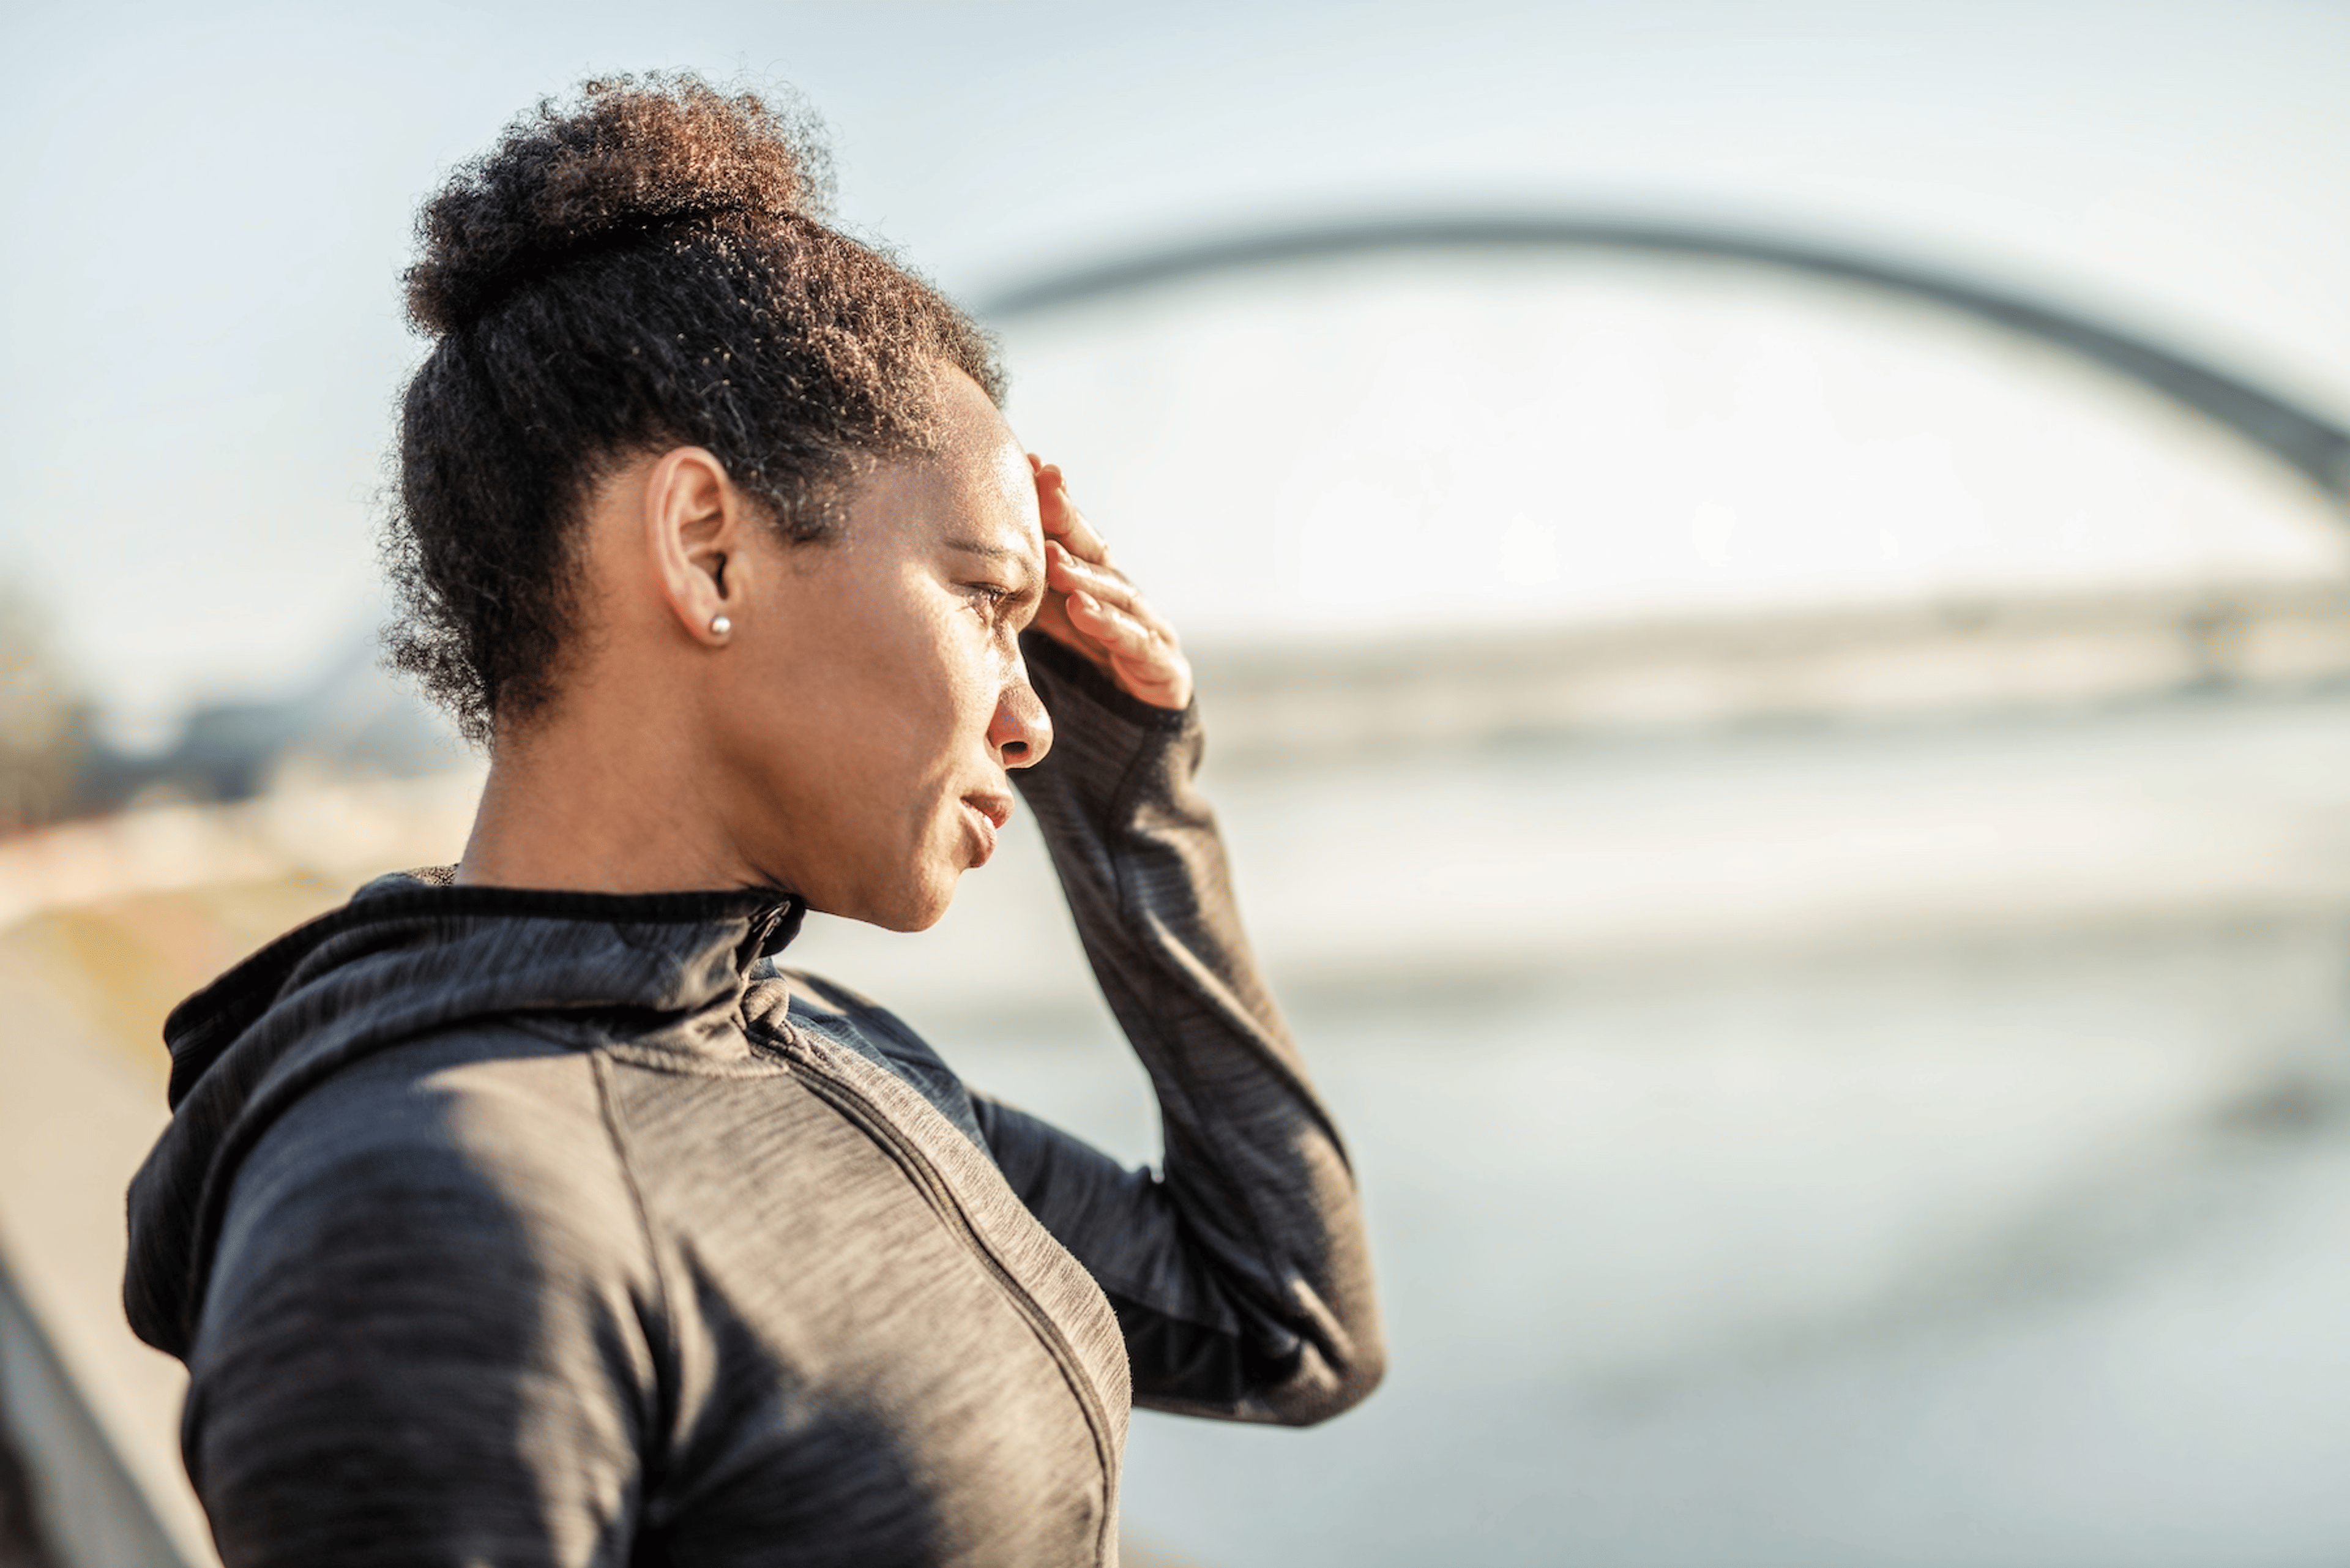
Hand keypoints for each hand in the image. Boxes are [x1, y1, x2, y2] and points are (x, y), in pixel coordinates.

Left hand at [1027, 457, 1192, 710]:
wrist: (1139, 730)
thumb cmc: (1088, 669)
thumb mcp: (1048, 628)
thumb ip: (1021, 597)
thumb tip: (959, 565)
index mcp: (1094, 584)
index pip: (1072, 535)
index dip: (1054, 501)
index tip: (1030, 463)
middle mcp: (1123, 597)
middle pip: (1094, 551)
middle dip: (1070, 517)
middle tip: (1045, 485)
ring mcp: (1147, 628)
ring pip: (1115, 591)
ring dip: (1083, 572)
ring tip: (1051, 558)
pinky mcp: (1162, 665)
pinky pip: (1133, 640)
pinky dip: (1108, 623)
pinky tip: (1081, 608)